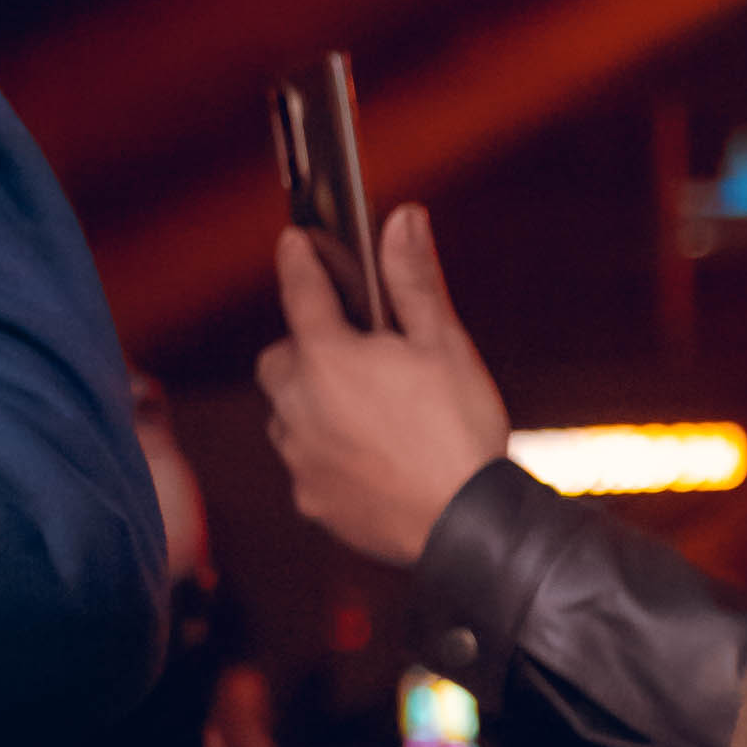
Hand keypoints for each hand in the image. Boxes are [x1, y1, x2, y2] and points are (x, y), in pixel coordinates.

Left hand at [256, 201, 508, 563]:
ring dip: (310, 405)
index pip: (300, 290)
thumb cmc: (460, 433)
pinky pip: (305, 466)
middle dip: (303, 350)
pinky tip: (369, 460)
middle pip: (279, 360)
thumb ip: (414, 281)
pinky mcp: (312, 500)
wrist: (468, 527)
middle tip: (347, 352)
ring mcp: (301, 456)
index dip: (299, 260)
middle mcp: (299, 404)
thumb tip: (402, 220)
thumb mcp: (444, 346)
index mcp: (328, 357)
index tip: (296, 242)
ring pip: (287, 416)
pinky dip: (326, 456)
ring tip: (362, 413)